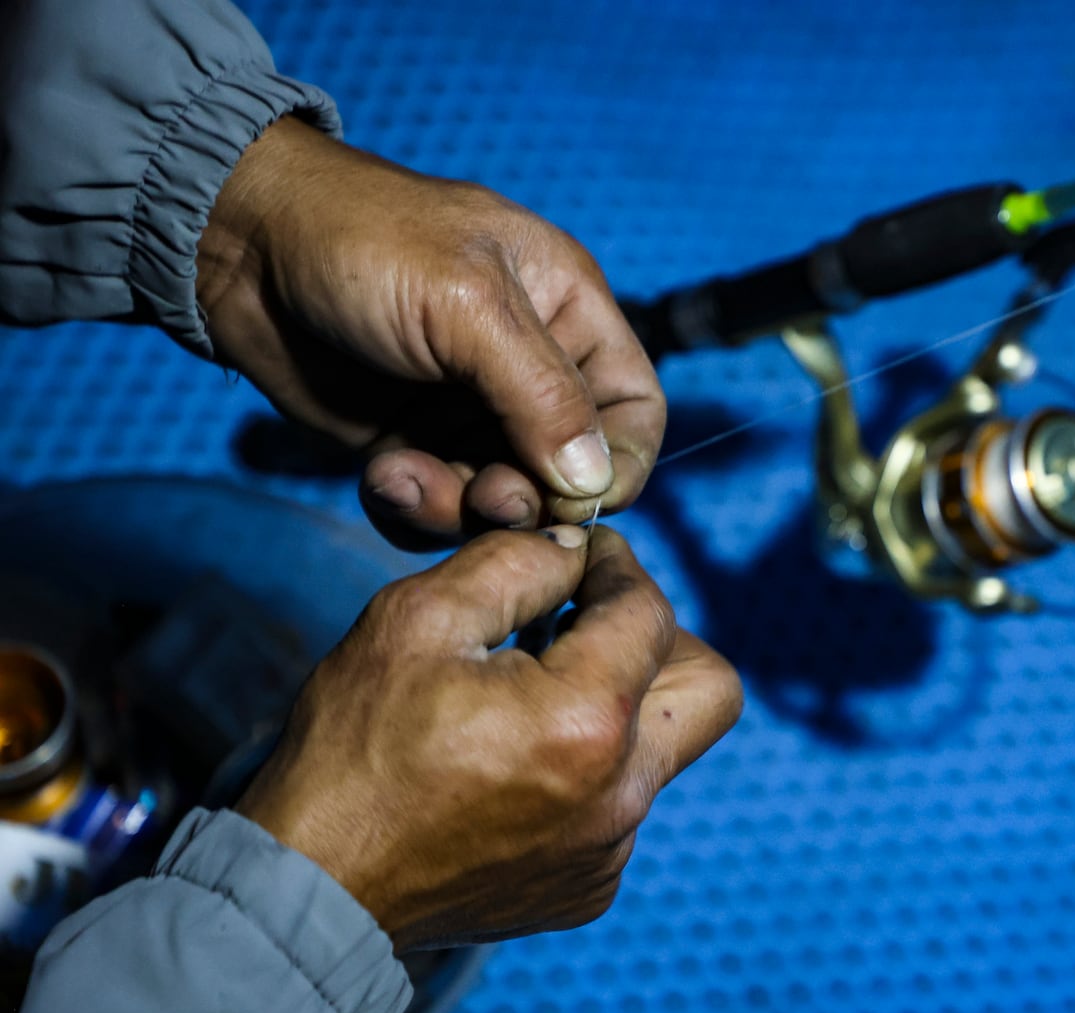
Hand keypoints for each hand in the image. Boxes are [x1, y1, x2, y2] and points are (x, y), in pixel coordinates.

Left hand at [196, 117, 663, 538]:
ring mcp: (468, 412)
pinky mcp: (411, 445)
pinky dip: (411, 509)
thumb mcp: (467, 304)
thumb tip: (595, 480)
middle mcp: (528, 370)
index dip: (620, 465)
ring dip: (457, 507)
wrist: (239, 245)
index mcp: (568, 313)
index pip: (634, 411)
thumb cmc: (361, 241)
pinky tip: (378, 476)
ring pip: (500, 500)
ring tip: (404, 475)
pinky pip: (436, 508)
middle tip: (481, 495)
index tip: (575, 500)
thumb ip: (541, 394)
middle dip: (525, 496)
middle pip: (567, 472)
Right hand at [235, 527, 740, 950]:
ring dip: (618, 705)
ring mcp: (610, 849)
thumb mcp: (415, 622)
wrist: (309, 889)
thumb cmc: (352, 750)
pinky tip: (514, 761)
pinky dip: (589, 769)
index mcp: (587, 720)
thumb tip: (575, 550)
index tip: (582, 558)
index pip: (651, 612)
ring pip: (661, 748)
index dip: (619, 567)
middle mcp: (621, 793)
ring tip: (534, 692)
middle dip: (663, 639)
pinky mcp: (588, 887)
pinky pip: (620, 805)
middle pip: (711, 687)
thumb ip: (513, 564)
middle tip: (594, 622)